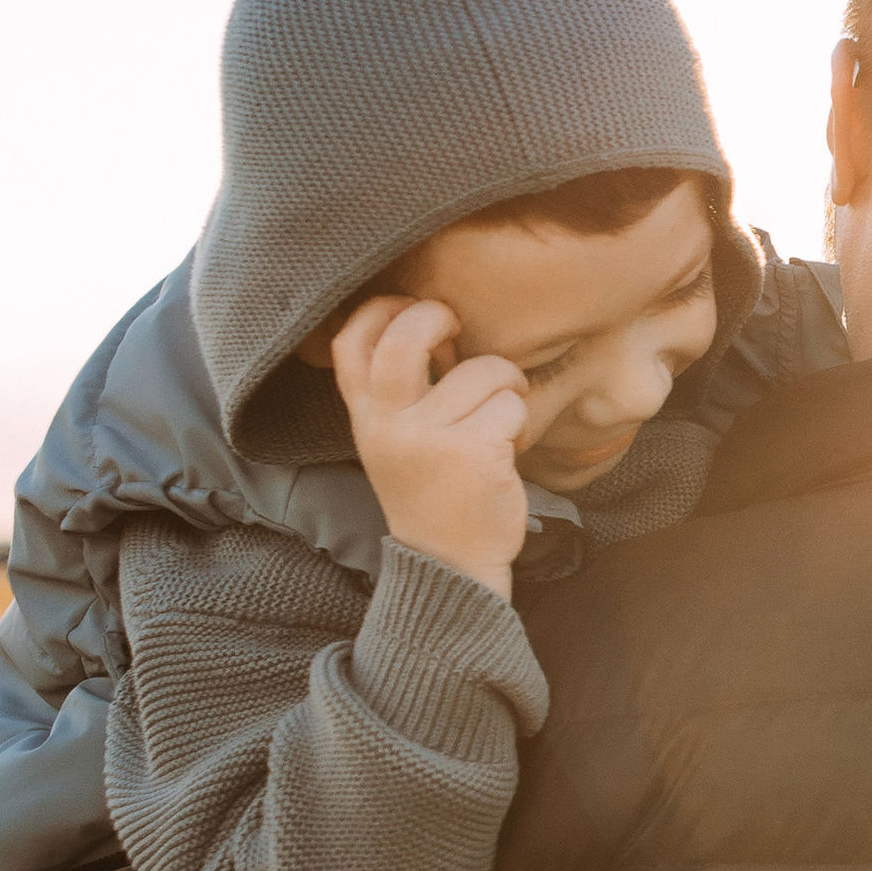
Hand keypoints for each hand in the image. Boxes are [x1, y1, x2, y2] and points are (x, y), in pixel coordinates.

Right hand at [331, 296, 531, 600]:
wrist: (451, 566)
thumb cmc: (433, 496)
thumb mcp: (397, 443)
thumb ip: (404, 391)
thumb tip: (438, 323)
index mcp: (366, 419)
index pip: (350, 343)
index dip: (380, 308)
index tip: (411, 304)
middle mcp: (389, 425)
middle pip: (406, 336)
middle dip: (438, 316)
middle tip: (459, 327)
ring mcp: (429, 438)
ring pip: (482, 370)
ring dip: (506, 383)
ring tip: (503, 416)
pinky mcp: (472, 452)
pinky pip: (510, 405)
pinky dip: (521, 420)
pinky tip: (511, 448)